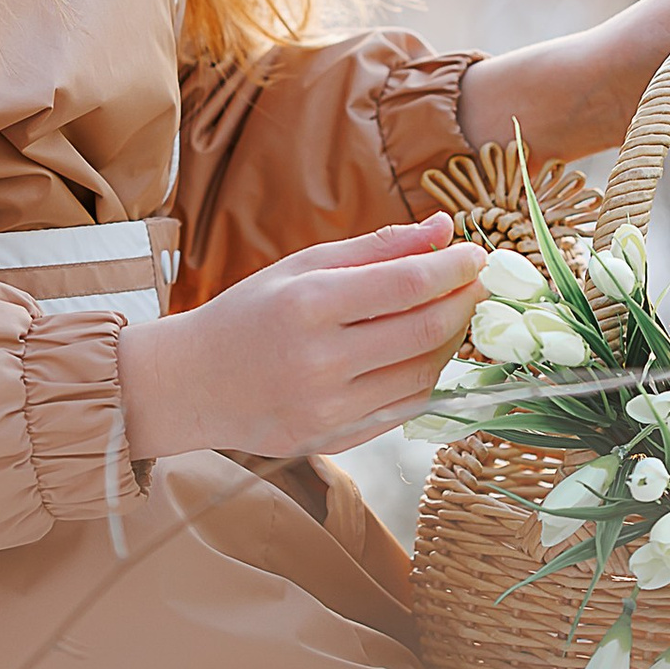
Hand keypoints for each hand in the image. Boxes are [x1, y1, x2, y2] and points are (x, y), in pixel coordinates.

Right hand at [117, 216, 483, 464]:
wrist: (192, 384)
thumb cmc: (249, 315)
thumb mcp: (303, 266)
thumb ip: (377, 248)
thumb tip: (443, 228)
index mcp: (309, 304)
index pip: (407, 285)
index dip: (454, 269)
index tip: (477, 255)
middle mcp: (321, 360)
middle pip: (425, 332)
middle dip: (464, 304)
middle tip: (477, 285)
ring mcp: (328, 407)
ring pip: (423, 375)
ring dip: (452, 343)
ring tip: (453, 317)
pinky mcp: (334, 440)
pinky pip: (405, 409)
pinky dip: (428, 379)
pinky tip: (426, 355)